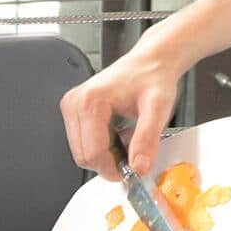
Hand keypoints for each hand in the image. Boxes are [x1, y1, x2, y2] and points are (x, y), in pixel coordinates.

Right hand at [60, 44, 184, 180]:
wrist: (150, 61)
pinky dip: (102, 146)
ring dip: (106, 155)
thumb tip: (139, 167)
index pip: (93, 153)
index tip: (132, 170)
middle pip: (84, 156)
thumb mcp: (158, 109)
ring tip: (126, 137)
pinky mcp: (74, 110)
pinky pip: (83, 142)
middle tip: (133, 152)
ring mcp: (72, 106)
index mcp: (90, 101)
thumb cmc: (152, 77)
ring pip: (82, 152)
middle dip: (109, 162)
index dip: (114, 169)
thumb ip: (147, 140)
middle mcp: (75, 103)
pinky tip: (118, 134)